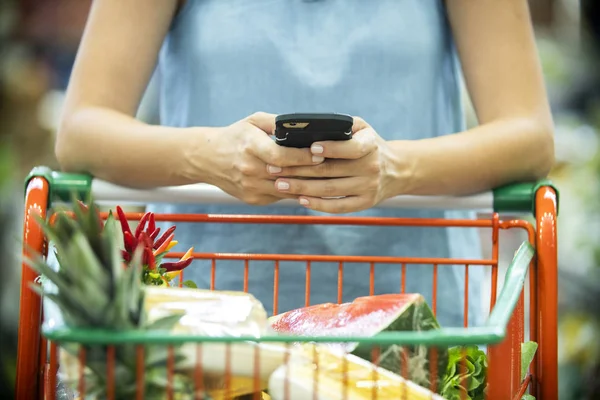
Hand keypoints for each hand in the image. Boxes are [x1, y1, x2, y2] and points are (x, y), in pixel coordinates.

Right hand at [207, 112, 323, 204]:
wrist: (207, 159)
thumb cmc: (235, 136)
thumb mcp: (253, 121)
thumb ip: (278, 122)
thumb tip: (305, 125)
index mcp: (250, 147)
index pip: (281, 156)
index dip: (303, 157)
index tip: (320, 154)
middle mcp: (249, 169)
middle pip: (287, 175)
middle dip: (311, 171)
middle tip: (332, 167)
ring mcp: (251, 187)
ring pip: (286, 190)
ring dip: (307, 185)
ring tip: (326, 178)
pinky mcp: (253, 199)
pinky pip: (280, 197)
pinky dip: (294, 192)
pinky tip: (309, 186)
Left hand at [267, 117, 405, 212]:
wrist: (397, 170)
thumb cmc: (369, 144)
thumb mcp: (363, 128)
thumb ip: (341, 125)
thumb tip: (308, 126)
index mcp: (370, 145)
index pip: (350, 148)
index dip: (330, 148)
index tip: (310, 148)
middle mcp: (371, 167)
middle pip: (330, 170)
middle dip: (299, 169)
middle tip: (275, 168)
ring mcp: (368, 187)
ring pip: (330, 190)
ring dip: (302, 188)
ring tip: (280, 184)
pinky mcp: (364, 203)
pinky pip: (338, 206)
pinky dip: (318, 205)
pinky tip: (300, 199)